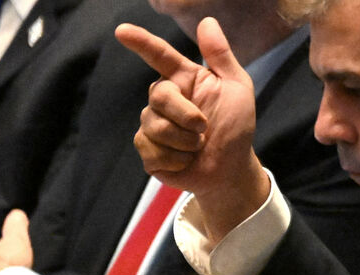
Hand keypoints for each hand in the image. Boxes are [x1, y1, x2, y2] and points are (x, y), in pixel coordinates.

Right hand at [116, 18, 269, 239]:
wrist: (232, 168)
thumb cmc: (235, 127)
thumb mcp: (237, 89)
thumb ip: (221, 56)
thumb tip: (207, 20)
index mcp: (183, 78)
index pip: (158, 55)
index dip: (141, 42)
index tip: (123, 31)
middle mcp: (163, 98)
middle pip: (159, 96)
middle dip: (186, 115)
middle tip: (205, 129)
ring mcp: (152, 124)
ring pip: (155, 126)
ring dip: (185, 142)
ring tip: (198, 147)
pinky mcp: (148, 150)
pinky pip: (152, 150)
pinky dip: (176, 160)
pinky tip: (186, 161)